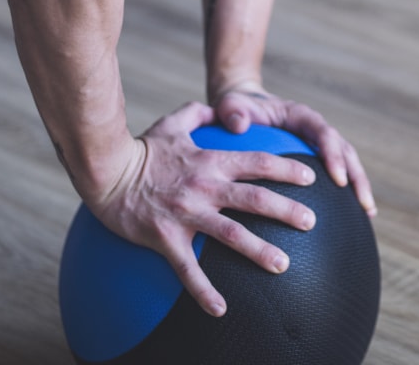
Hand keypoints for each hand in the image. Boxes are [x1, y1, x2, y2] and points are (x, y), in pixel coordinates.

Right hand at [90, 100, 318, 316]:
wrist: (106, 171)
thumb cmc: (141, 148)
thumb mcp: (173, 123)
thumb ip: (199, 113)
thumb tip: (219, 108)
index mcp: (211, 161)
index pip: (258, 162)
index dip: (286, 169)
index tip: (311, 178)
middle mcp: (205, 187)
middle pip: (255, 199)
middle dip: (287, 210)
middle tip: (312, 222)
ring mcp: (187, 213)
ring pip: (231, 235)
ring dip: (260, 251)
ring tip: (284, 265)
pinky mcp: (166, 238)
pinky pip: (188, 270)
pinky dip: (204, 292)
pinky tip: (220, 310)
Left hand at [210, 83, 376, 216]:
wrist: (241, 110)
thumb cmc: (235, 109)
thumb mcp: (230, 105)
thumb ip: (233, 111)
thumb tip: (238, 124)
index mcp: (300, 115)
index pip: (324, 133)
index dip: (333, 156)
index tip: (338, 180)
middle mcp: (315, 128)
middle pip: (345, 150)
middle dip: (356, 176)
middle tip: (363, 204)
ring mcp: (318, 144)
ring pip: (347, 163)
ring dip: (359, 186)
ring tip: (368, 214)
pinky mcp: (316, 158)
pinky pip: (335, 175)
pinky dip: (346, 193)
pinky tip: (353, 219)